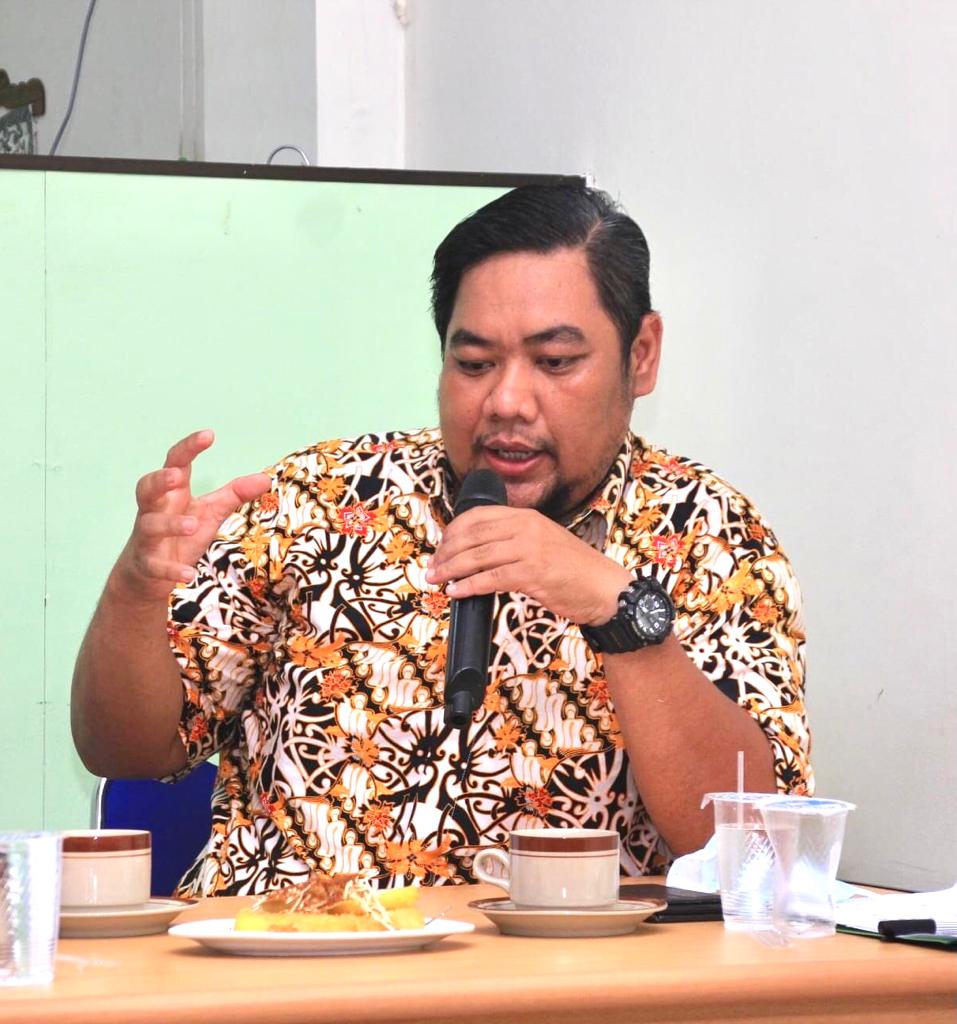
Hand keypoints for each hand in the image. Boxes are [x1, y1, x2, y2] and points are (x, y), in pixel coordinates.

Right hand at [113, 430, 271, 602]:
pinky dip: (170, 569)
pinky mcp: (146, 564)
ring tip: (191, 525)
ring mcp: (146, 537)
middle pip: (146, 488)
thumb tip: (265, 478)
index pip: (175, 463)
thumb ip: (234, 494)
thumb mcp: (210, 512)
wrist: (147, 576)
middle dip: (158, 480)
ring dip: (170, 525)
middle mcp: (154, 511)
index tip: (209, 435)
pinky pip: (155, 565)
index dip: (189, 448)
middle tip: (176, 477)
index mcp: (172, 494)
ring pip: (150, 525)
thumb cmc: (179, 535)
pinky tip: (187, 574)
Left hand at [425, 507, 632, 625]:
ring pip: (477, 556)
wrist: (604, 588)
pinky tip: (457, 591)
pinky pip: (491, 579)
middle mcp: (527, 527)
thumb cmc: (573, 570)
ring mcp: (530, 549)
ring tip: (436, 579)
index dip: (453, 531)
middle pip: (473, 535)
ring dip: (451, 569)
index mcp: (527, 516)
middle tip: (432, 567)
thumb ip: (514, 540)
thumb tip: (477, 552)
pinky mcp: (532, 574)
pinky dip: (469, 586)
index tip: (441, 546)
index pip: (479, 516)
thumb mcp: (543, 542)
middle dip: (446, 552)